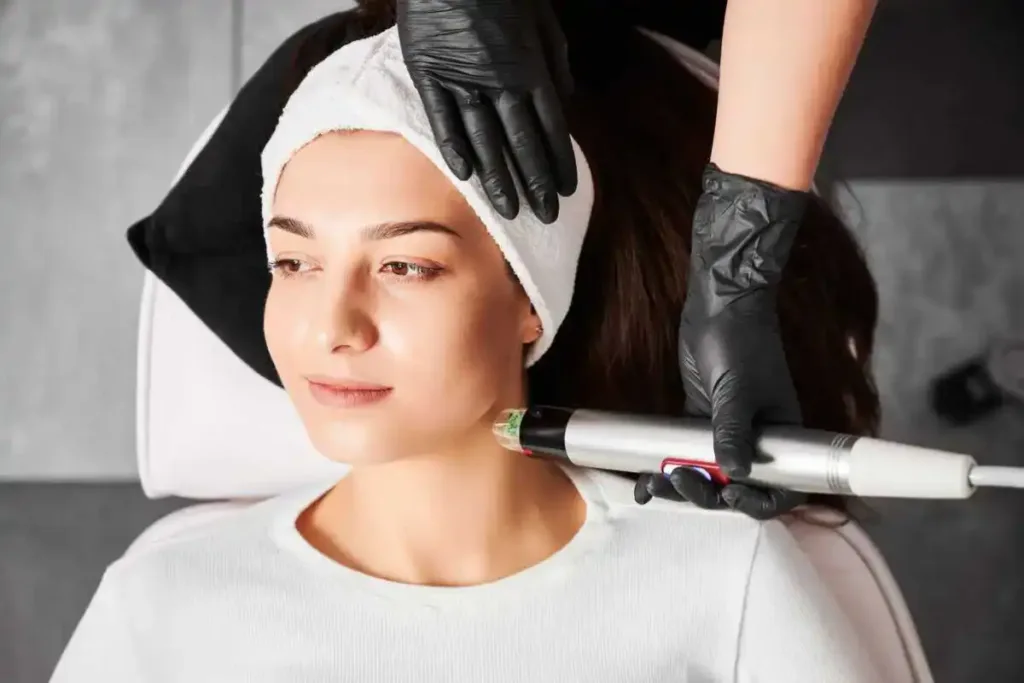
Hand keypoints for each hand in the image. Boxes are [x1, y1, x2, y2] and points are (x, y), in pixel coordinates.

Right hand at [396, 0, 576, 222]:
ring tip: (508, 211)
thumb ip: (554, 58)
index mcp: (530, 68)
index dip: (557, 161)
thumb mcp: (541, 17)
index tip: (565, 190)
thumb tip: (565, 96)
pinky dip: (453, 148)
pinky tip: (464, 177)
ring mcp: (462, 80)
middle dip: (534, 182)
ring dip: (497, 179)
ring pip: (484, 140)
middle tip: (544, 216)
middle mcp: (500, 82)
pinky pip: (442, 119)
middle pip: (521, 143)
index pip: (550, 127)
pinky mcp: (429, 75)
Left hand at [635, 164, 809, 520]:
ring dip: (681, 487)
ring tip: (650, 488)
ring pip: (707, 475)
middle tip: (676, 484)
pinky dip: (668, 468)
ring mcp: (727, 433)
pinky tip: (644, 481)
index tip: (730, 496)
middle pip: (735, 487)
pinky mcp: (700, 421)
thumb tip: (735, 475)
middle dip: (707, 495)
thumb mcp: (738, 389)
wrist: (719, 304)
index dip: (757, 502)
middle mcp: (758, 442)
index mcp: (783, 438)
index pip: (780, 489)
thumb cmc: (741, 342)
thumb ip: (732, 432)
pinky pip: (686, 456)